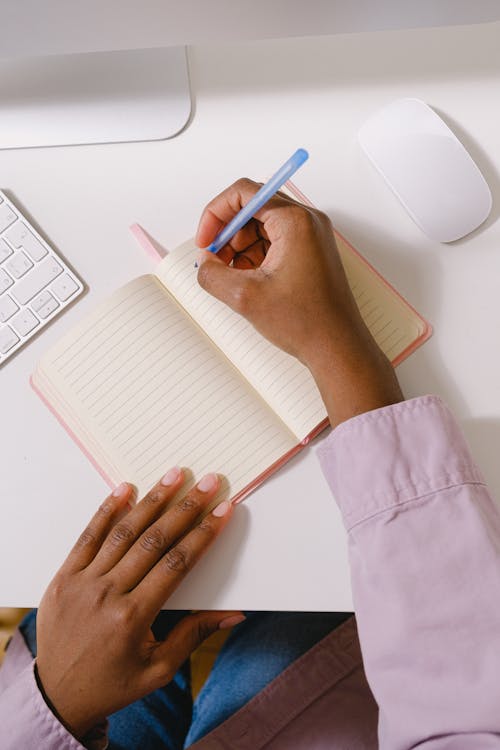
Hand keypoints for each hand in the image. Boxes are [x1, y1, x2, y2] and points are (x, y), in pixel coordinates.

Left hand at [36, 469, 241, 739]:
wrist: (57, 695)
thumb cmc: (112, 684)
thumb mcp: (159, 669)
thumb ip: (194, 635)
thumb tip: (234, 614)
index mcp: (133, 618)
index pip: (177, 563)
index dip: (204, 533)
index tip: (223, 510)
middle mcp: (107, 594)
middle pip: (155, 540)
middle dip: (187, 507)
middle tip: (208, 483)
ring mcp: (82, 582)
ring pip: (123, 531)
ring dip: (153, 500)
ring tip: (175, 475)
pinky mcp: (64, 576)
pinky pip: (88, 536)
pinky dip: (106, 510)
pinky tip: (126, 489)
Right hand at [196, 179, 402, 425]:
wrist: (337, 347)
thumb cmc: (307, 322)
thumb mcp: (245, 298)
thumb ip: (213, 274)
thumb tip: (204, 263)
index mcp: (295, 221)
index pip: (244, 193)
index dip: (216, 214)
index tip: (206, 241)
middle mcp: (307, 222)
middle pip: (252, 208)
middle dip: (227, 234)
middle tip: (214, 261)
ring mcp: (310, 237)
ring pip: (261, 227)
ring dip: (239, 247)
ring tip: (232, 277)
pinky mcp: (310, 253)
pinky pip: (274, 242)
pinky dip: (255, 257)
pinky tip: (248, 281)